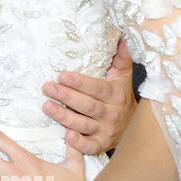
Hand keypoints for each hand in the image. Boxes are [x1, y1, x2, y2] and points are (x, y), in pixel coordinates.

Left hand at [42, 39, 136, 154]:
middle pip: (87, 105)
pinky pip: (89, 147)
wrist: (135, 127)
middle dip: (66, 96)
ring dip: (64, 117)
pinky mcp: (101, 145)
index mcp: (116, 95)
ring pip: (83, 125)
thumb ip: (120, 57)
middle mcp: (112, 114)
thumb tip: (121, 34)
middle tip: (46, 87)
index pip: (96, 88)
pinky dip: (78, 143)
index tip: (61, 75)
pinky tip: (66, 136)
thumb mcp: (122, 76)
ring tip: (46, 106)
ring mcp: (107, 131)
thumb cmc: (120, 97)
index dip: (79, 82)